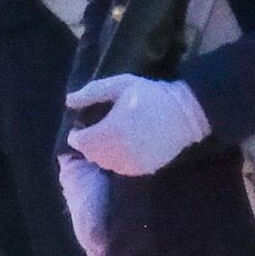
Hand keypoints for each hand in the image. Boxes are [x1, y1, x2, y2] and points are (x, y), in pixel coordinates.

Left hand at [64, 73, 211, 179]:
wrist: (186, 114)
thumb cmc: (151, 95)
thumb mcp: (120, 85)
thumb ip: (91, 93)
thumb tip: (68, 101)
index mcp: (111, 130)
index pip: (80, 142)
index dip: (77, 134)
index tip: (82, 127)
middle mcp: (120, 151)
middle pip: (90, 154)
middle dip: (88, 144)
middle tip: (95, 132)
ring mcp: (133, 163)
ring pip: (105, 163)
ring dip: (101, 153)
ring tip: (110, 139)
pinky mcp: (145, 169)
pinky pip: (122, 169)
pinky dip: (117, 161)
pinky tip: (124, 148)